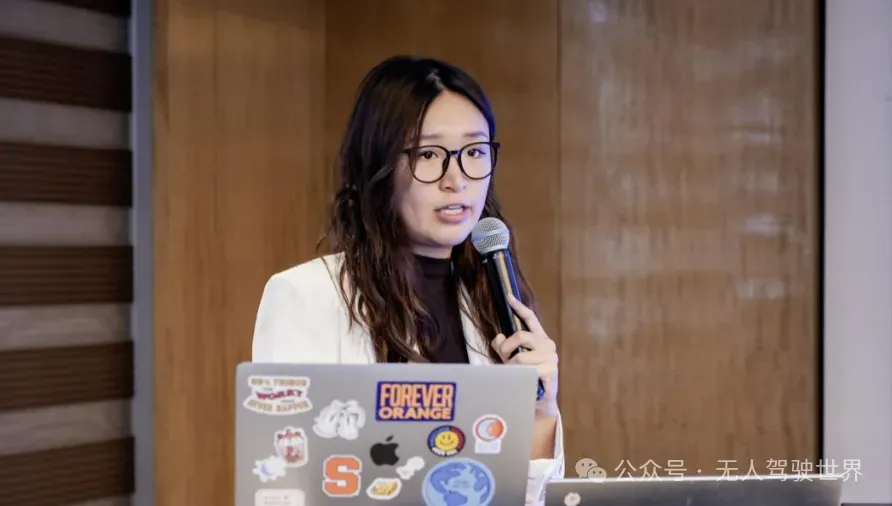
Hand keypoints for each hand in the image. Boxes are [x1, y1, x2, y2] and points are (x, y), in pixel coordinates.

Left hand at [491, 294, 558, 415]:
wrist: (540, 400)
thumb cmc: (525, 376)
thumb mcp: (511, 358)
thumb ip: (503, 346)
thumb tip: (498, 337)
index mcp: (539, 338)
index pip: (530, 318)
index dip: (519, 307)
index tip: (508, 296)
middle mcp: (547, 344)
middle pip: (520, 336)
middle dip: (507, 348)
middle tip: (504, 359)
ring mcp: (551, 357)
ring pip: (520, 356)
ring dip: (511, 366)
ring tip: (512, 373)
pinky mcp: (550, 371)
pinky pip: (527, 370)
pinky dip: (518, 375)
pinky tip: (521, 380)